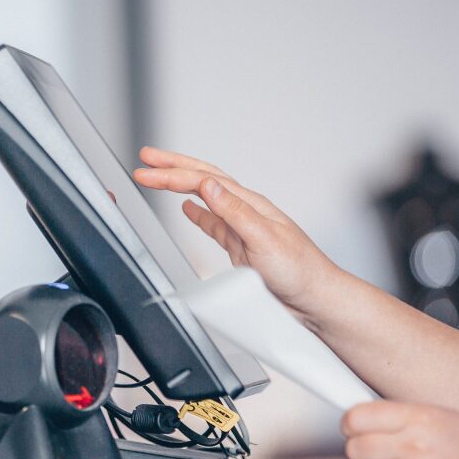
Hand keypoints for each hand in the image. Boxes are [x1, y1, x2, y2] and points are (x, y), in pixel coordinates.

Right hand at [133, 146, 342, 323]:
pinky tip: (187, 209)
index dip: (172, 173)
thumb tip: (207, 186)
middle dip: (172, 167)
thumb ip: (234, 212)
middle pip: (202, 180)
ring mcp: (241, 229)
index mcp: (250, 204)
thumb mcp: (264, 239)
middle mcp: (244, 211)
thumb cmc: (299, 271)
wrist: (313, 300)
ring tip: (158, 176)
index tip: (147, 169)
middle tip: (145, 158)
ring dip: (179, 185)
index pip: (204, 180)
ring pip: (204, 197)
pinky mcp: (240, 248)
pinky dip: (196, 214)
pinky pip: (212, 224)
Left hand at [342, 400, 458, 458]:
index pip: (357, 418)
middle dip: (360, 452)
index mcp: (419, 419)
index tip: (352, 429)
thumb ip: (400, 417)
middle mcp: (414, 448)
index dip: (350, 425)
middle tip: (376, 454)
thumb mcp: (441, 417)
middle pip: (354, 449)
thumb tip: (360, 419)